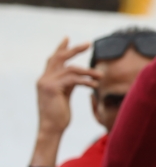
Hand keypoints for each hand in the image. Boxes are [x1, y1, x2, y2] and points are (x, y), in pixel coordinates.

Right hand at [31, 39, 101, 166]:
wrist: (51, 129)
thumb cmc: (59, 115)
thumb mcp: (65, 95)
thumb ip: (69, 83)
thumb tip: (79, 75)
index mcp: (46, 79)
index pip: (53, 59)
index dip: (61, 48)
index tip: (67, 38)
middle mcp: (44, 78)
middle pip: (59, 57)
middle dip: (74, 49)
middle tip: (89, 43)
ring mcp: (46, 82)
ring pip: (71, 69)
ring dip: (88, 71)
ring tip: (101, 75)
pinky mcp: (52, 88)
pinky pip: (73, 79)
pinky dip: (86, 80)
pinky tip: (95, 83)